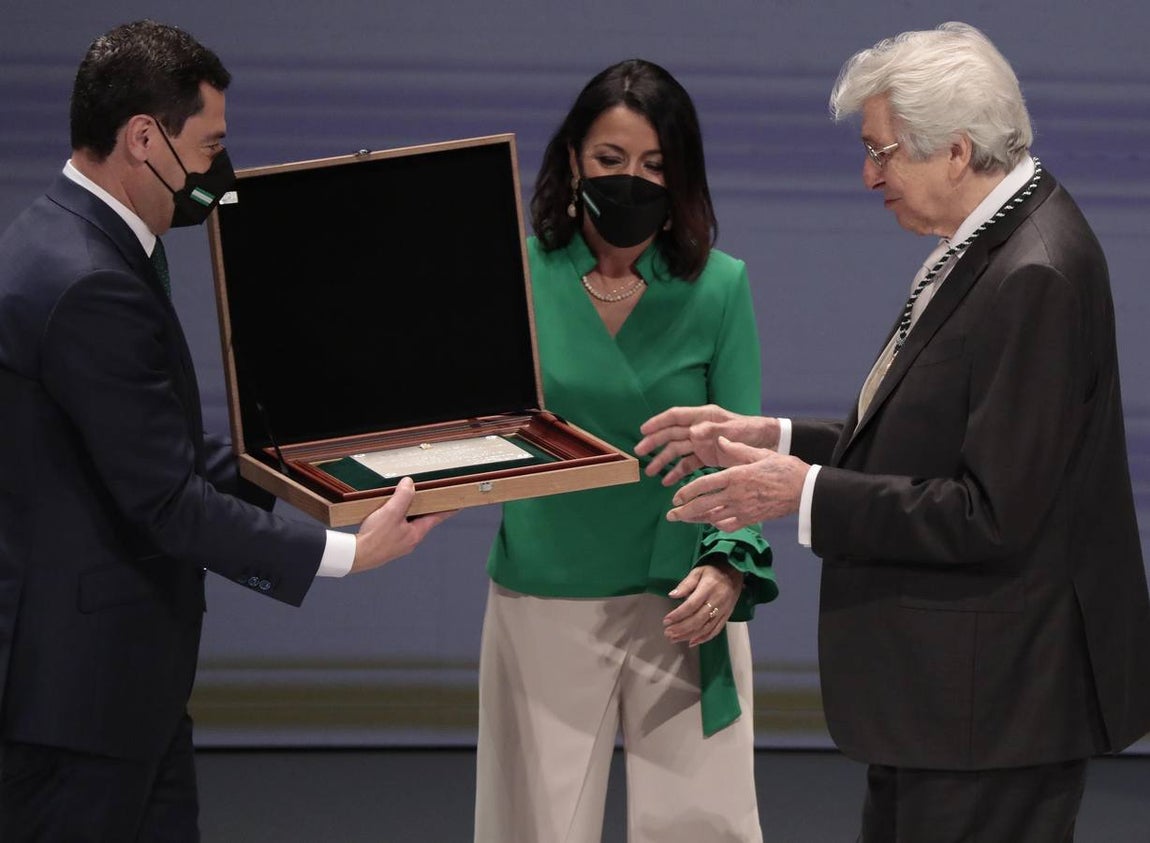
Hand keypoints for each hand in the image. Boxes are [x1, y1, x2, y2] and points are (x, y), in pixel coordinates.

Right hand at [351, 477, 455, 572]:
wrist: (356, 556)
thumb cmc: (375, 538)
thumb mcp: (391, 512)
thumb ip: (403, 496)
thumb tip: (409, 484)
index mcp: (416, 533)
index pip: (437, 517)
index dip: (447, 509)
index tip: (458, 504)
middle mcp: (410, 540)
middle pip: (423, 520)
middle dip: (425, 508)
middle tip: (428, 496)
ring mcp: (399, 543)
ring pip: (409, 524)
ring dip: (409, 513)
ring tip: (404, 501)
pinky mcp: (388, 544)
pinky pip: (397, 528)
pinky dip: (397, 519)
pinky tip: (387, 514)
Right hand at [636, 404, 780, 485]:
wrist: (769, 443)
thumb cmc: (752, 431)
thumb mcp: (735, 430)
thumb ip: (713, 431)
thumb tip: (691, 433)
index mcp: (704, 417)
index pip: (675, 416)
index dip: (658, 422)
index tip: (643, 430)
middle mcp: (699, 428)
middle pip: (671, 434)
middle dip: (654, 442)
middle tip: (639, 452)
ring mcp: (702, 442)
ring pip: (677, 450)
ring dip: (663, 460)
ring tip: (650, 472)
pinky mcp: (707, 456)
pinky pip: (688, 463)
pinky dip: (678, 471)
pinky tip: (668, 482)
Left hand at [663, 563, 743, 646]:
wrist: (735, 573)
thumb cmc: (713, 571)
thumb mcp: (698, 571)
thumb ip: (685, 584)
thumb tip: (672, 595)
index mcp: (708, 589)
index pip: (691, 605)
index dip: (678, 615)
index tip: (666, 621)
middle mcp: (717, 602)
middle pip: (698, 620)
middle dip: (681, 629)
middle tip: (667, 633)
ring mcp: (723, 611)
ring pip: (705, 628)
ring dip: (689, 636)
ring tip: (674, 639)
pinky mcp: (726, 616)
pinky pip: (716, 630)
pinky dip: (704, 638)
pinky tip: (692, 642)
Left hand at [667, 437, 807, 530]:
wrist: (804, 490)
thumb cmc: (783, 468)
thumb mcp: (759, 453)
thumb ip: (735, 449)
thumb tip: (718, 439)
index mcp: (735, 476)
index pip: (704, 485)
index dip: (687, 492)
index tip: (676, 497)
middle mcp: (736, 495)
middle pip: (703, 506)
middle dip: (684, 511)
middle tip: (671, 515)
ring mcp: (743, 509)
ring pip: (713, 518)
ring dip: (696, 519)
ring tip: (684, 519)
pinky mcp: (751, 519)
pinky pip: (729, 524)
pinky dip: (717, 524)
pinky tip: (710, 521)